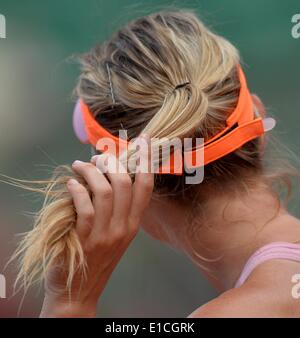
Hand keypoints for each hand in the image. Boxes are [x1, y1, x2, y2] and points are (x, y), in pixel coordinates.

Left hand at [40, 136, 153, 316]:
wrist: (79, 292)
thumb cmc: (95, 258)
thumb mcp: (114, 234)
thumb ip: (116, 209)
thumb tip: (107, 176)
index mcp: (133, 224)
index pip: (145, 187)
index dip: (146, 162)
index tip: (143, 142)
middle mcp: (123, 227)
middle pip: (124, 183)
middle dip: (111, 163)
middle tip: (98, 157)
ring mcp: (105, 234)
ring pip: (104, 190)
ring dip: (90, 172)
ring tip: (79, 166)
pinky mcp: (85, 238)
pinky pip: (84, 206)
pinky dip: (77, 189)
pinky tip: (71, 184)